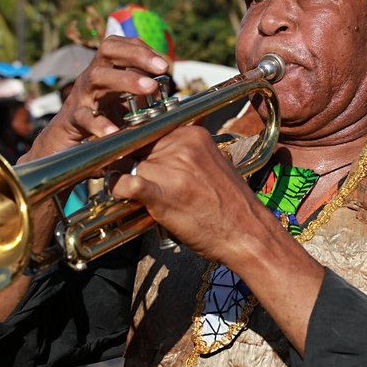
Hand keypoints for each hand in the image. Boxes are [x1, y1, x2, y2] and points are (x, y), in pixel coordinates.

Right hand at [26, 36, 169, 160]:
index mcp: (105, 72)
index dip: (142, 48)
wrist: (62, 145)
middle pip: (108, 51)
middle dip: (137, 55)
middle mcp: (92, 78)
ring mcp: (81, 96)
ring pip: (97, 78)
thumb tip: (171, 92)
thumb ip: (143, 96)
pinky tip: (115, 131)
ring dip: (126, 80)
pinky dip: (100, 124)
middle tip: (163, 68)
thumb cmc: (98, 120)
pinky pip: (84, 117)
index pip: (119, 46)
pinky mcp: (72, 120)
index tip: (165, 63)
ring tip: (150, 88)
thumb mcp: (121, 103)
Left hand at [110, 124, 325, 353]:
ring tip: (146, 198)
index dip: (142, 150)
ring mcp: (171, 168)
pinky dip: (119, 190)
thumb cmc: (229, 205)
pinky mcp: (163, 194)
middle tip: (147, 186)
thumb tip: (152, 155)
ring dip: (129, 181)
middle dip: (135, 166)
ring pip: (130, 167)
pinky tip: (123, 195)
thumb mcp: (210, 164)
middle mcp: (181, 146)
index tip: (139, 161)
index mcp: (193, 135)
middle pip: (138, 149)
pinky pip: (127, 184)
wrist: (247, 233)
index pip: (151, 132)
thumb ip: (183, 155)